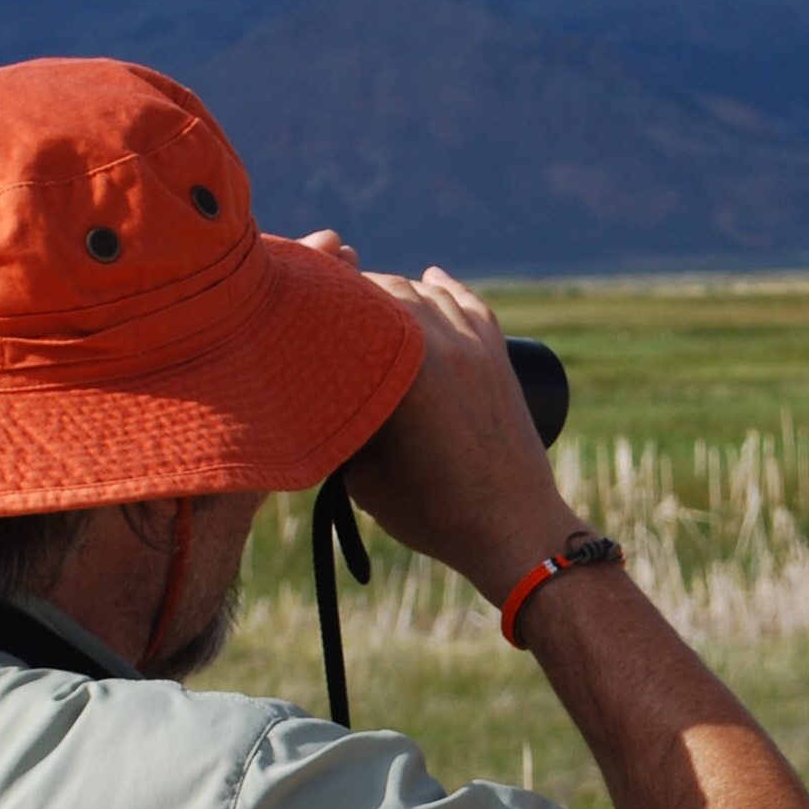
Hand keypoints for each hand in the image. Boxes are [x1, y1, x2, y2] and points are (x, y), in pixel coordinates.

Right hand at [340, 265, 583, 601]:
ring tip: (366, 297)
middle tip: (323, 307)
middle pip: (386, 295)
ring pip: (428, 295)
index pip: (350, 314)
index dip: (319, 305)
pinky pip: (470, 306)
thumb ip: (339, 433)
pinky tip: (431, 279)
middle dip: (352, 295)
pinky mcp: (498, 359)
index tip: (296, 313)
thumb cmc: (435, 514)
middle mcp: (442, 346)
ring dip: (395, 289)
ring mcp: (475, 348)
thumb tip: (316, 404)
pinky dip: (447, 289)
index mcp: (404, 370)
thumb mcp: (364, 478)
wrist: (513, 530)